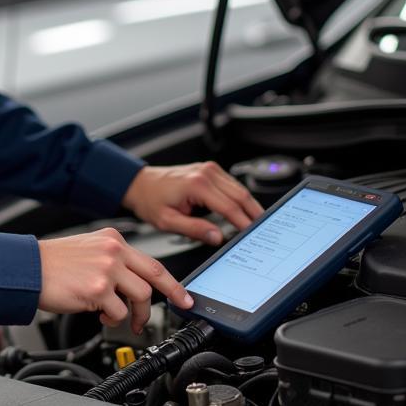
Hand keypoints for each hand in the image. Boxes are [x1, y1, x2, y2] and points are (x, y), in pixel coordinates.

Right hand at [37, 228, 193, 334]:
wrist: (28, 268)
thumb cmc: (53, 263)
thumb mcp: (89, 249)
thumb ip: (114, 261)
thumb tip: (132, 284)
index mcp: (113, 239)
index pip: (151, 261)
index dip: (172, 281)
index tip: (183, 295)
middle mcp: (113, 251)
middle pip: (155, 277)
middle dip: (171, 296)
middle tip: (176, 308)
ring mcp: (107, 269)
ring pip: (141, 296)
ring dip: (134, 313)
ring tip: (118, 316)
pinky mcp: (98, 289)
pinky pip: (118, 311)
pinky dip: (111, 318)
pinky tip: (98, 313)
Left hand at [122, 162, 262, 245]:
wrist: (140, 184)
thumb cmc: (150, 201)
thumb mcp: (168, 221)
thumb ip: (194, 229)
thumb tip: (217, 237)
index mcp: (197, 185)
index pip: (229, 207)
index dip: (244, 223)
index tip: (252, 236)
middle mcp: (206, 173)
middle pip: (241, 195)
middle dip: (254, 214)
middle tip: (264, 231)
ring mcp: (209, 169)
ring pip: (240, 189)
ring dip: (250, 206)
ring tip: (259, 224)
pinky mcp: (210, 170)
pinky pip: (232, 185)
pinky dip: (241, 198)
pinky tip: (246, 211)